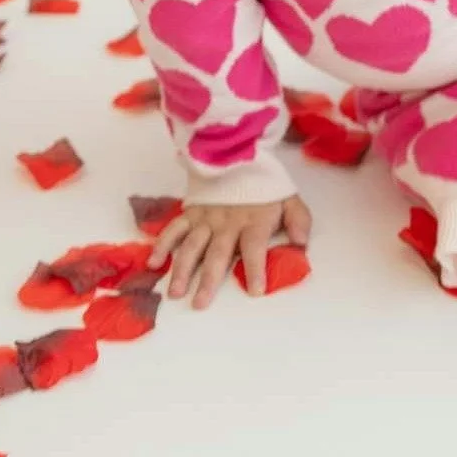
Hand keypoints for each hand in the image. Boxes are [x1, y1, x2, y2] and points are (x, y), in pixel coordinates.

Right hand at [150, 195, 312, 309]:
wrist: (240, 152)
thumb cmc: (265, 185)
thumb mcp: (289, 198)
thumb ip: (298, 220)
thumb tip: (302, 242)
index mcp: (254, 221)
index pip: (255, 247)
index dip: (255, 268)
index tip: (255, 290)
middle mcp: (228, 223)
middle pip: (217, 253)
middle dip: (208, 279)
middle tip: (200, 303)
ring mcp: (206, 218)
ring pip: (192, 245)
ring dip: (182, 269)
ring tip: (175, 292)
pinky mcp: (191, 212)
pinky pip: (174, 228)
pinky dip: (163, 244)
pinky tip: (154, 263)